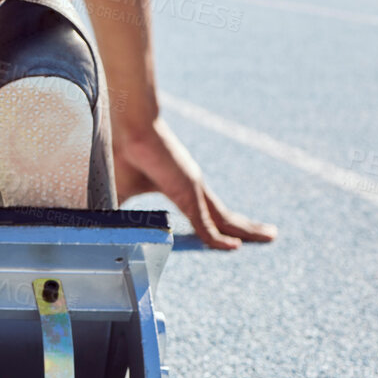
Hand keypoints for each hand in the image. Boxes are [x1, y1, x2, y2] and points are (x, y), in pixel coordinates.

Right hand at [113, 116, 276, 250]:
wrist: (129, 130)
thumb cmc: (122, 157)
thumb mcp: (121, 196)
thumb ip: (121, 216)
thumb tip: (106, 233)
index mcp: (180, 190)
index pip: (205, 215)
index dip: (219, 229)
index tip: (230, 240)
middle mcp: (193, 190)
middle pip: (224, 216)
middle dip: (245, 228)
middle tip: (266, 235)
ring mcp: (194, 190)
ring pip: (226, 218)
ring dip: (248, 230)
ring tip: (271, 235)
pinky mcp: (189, 192)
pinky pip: (206, 223)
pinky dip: (218, 239)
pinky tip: (231, 248)